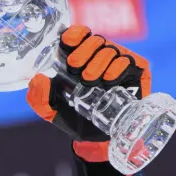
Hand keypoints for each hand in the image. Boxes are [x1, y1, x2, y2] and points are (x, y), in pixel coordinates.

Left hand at [27, 26, 152, 175]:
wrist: (95, 140)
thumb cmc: (74, 119)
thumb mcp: (50, 111)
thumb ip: (38, 98)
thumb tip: (39, 78)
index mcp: (80, 58)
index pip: (79, 35)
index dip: (75, 34)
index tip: (67, 43)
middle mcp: (100, 57)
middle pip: (95, 40)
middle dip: (84, 52)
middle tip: (75, 70)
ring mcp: (119, 63)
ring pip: (111, 50)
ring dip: (99, 62)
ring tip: (90, 80)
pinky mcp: (137, 72)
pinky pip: (128, 62)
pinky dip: (117, 68)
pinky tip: (108, 80)